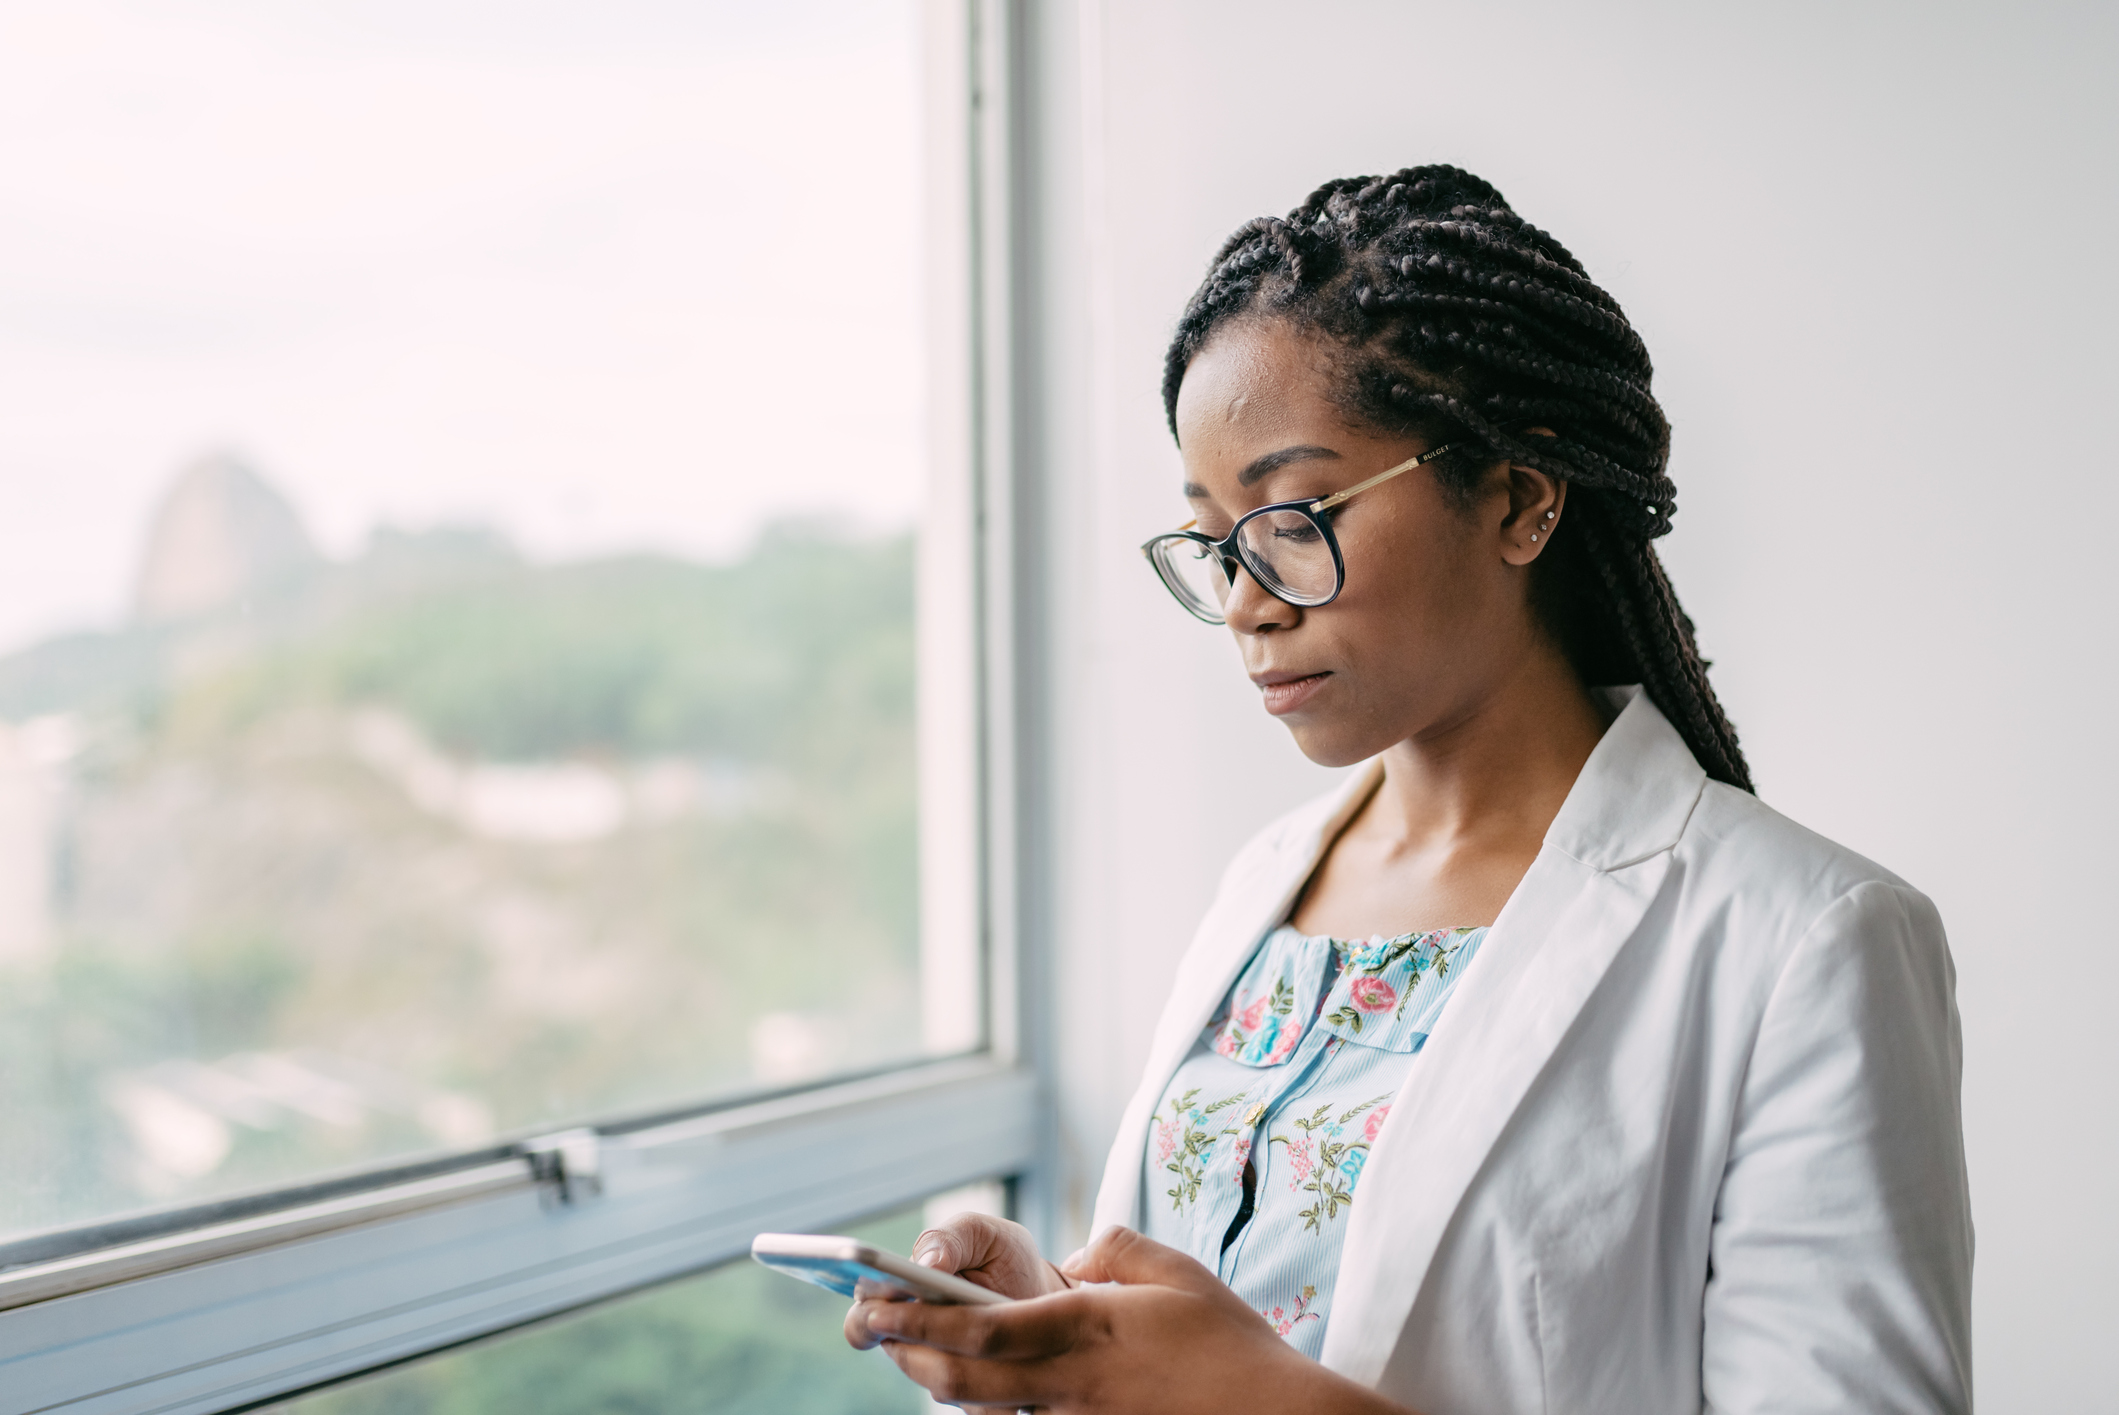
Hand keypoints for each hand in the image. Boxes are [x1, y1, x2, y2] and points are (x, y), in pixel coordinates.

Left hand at [849, 1224, 1404, 1413]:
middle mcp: (1068, 1383)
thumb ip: (1115, 1250)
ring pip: (985, 1408)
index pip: (981, 1326)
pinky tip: (976, 1388)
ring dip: (940, 1381)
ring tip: (914, 1354)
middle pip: (963, 1377)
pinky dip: (990, 1407)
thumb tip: (1077, 1257)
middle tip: (875, 1330)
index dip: (920, 1318)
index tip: (880, 1301)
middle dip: (910, 1354)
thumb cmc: (1229, 1344)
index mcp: (1084, 1328)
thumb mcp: (1176, 1271)